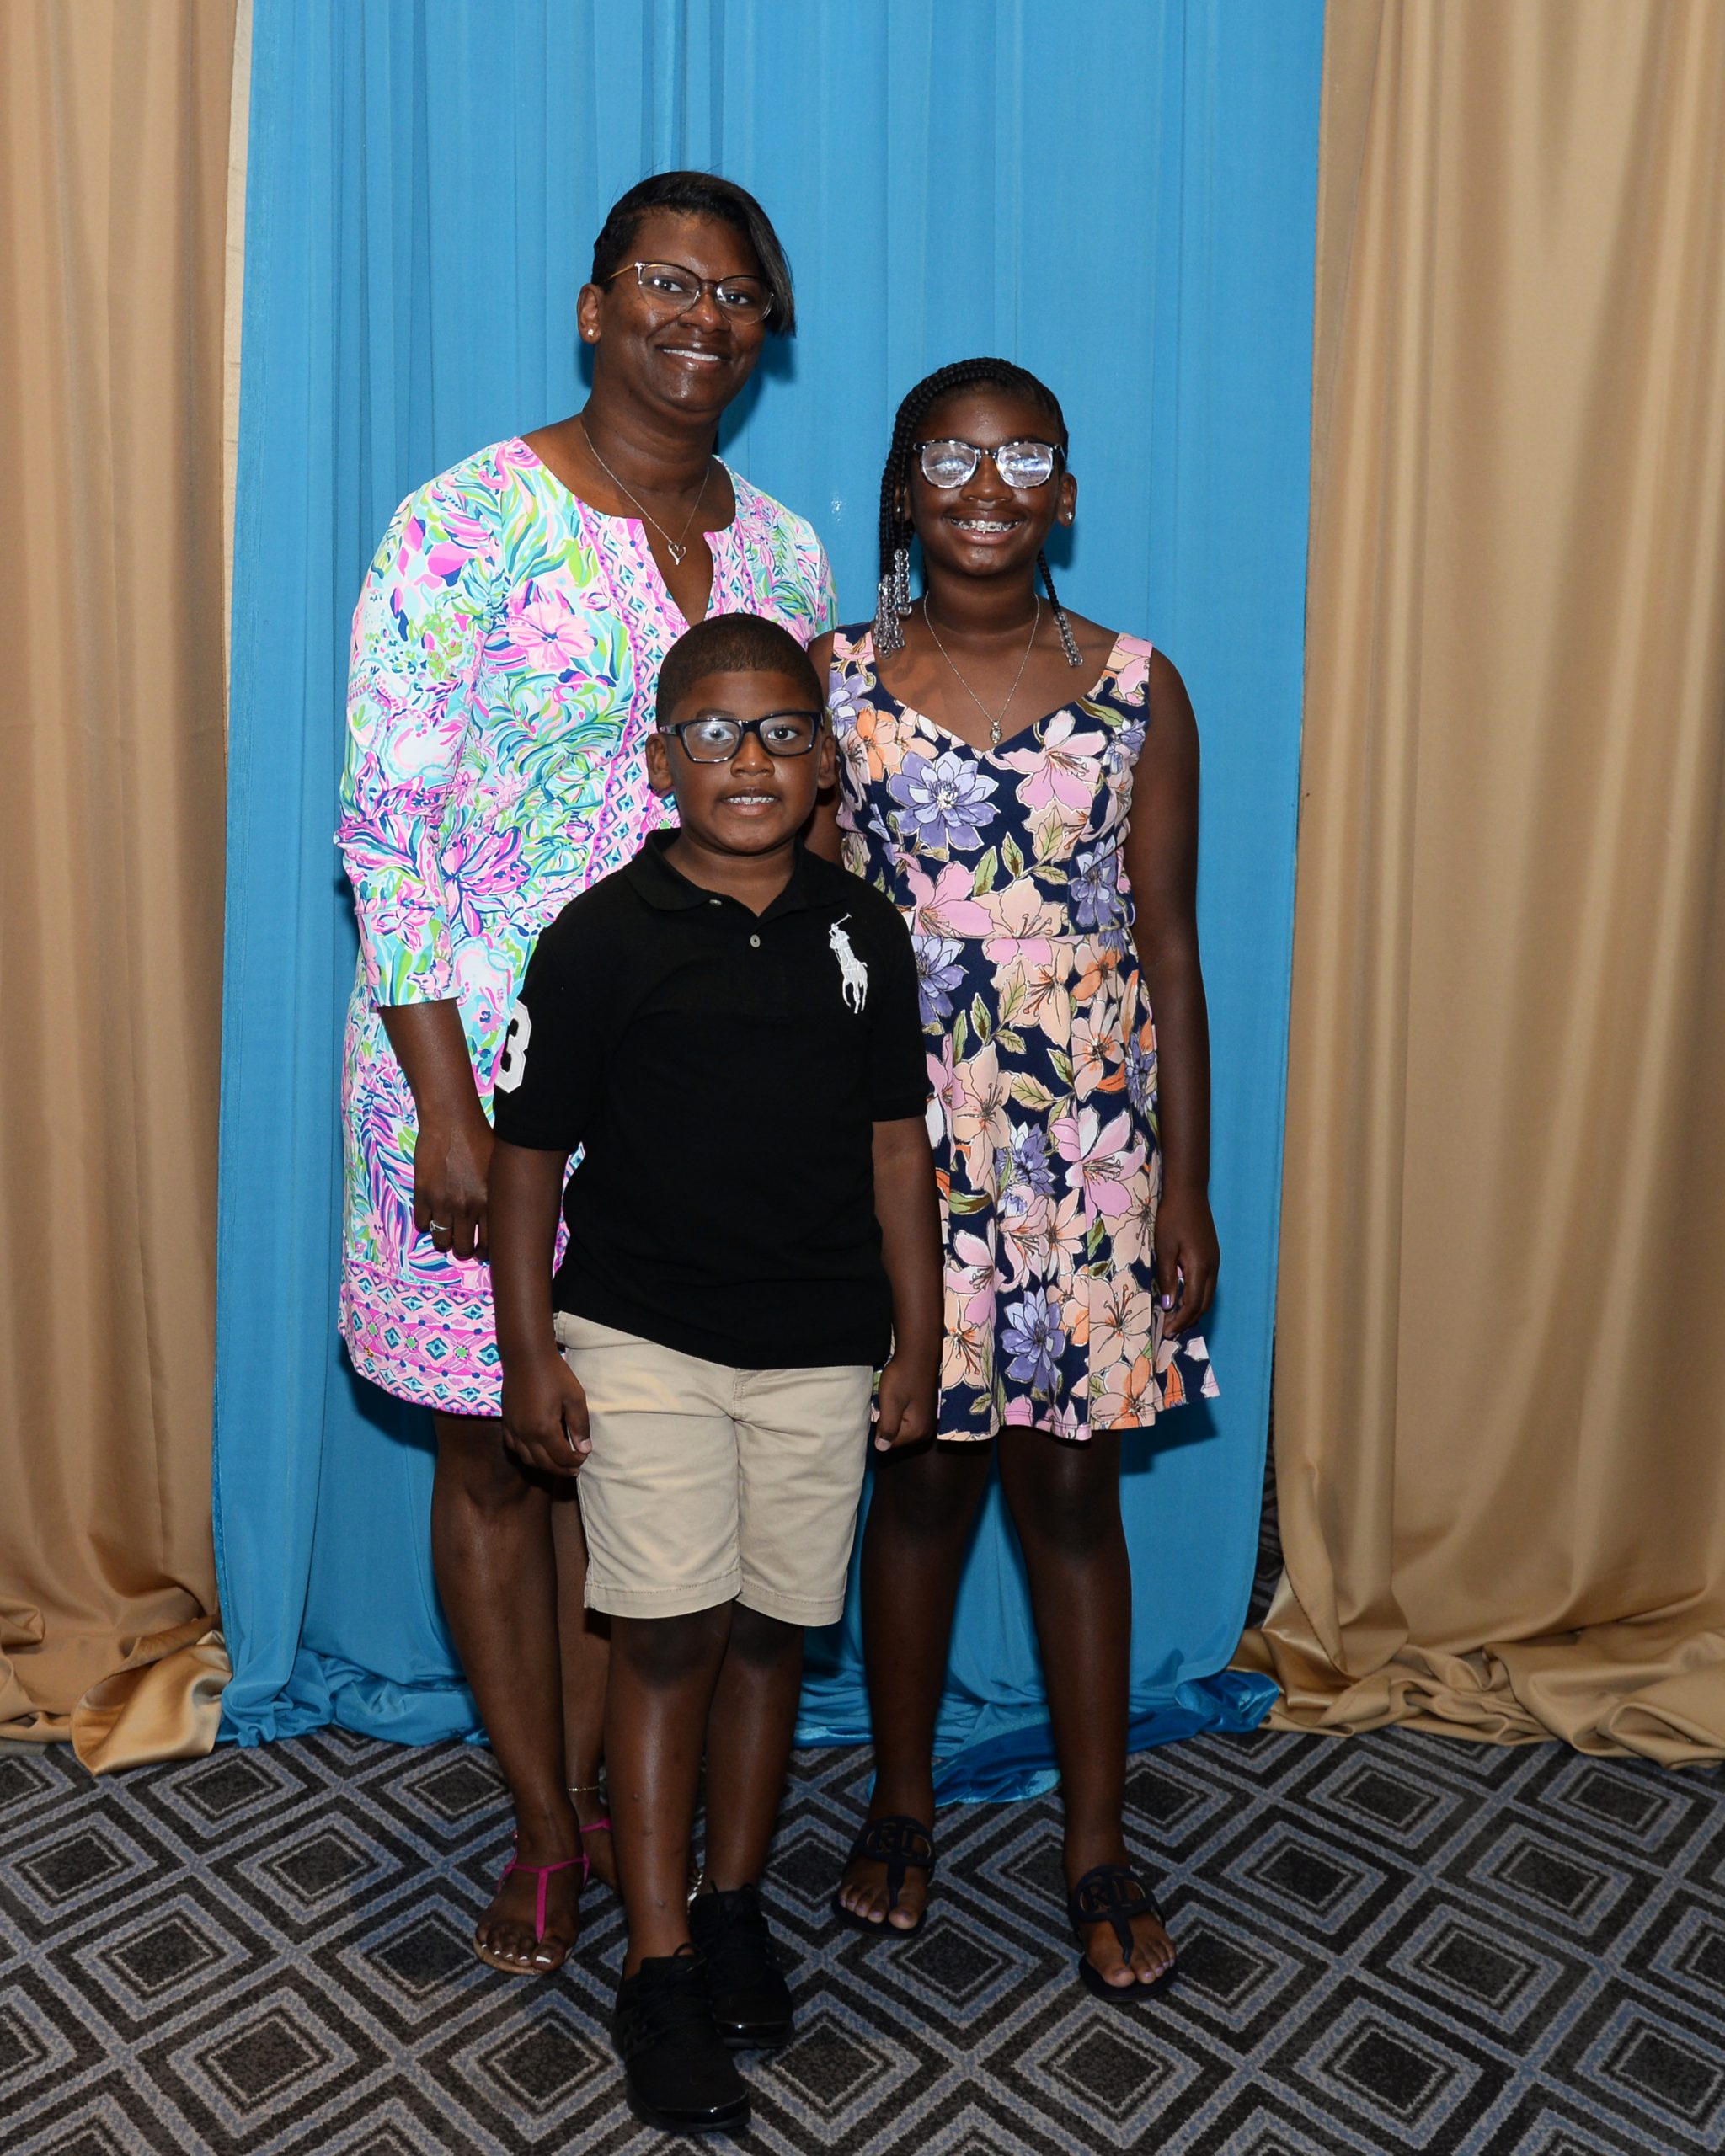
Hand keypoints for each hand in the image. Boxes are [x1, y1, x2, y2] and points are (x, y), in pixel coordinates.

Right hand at [414, 1108, 493, 1258]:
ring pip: (441, 1242)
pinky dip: (426, 1223)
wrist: (451, 1121)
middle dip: (463, 1249)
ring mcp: (443, 1202)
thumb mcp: (499, 1168)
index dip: (484, 1253)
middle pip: (463, 1248)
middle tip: (461, 1244)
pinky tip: (432, 1214)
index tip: (480, 1252)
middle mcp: (467, 1207)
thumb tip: (502, 1217)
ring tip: (446, 1233)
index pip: (489, 1244)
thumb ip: (498, 1195)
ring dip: (443, 1241)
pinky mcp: (423, 1194)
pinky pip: (422, 1224)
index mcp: (490, 1201)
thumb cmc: (480, 1139)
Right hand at [500, 1351, 590, 1476]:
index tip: (585, 1457)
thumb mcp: (574, 1397)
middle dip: (561, 1469)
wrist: (526, 1356)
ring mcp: (513, 1429)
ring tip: (558, 1463)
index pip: (561, 1457)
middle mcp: (526, 1434)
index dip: (575, 1461)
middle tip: (574, 1468)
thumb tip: (585, 1448)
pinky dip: (526, 1455)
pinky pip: (514, 1448)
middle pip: (544, 1463)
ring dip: (544, 1465)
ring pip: (527, 1459)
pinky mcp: (506, 1422)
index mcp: (544, 1429)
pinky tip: (537, 1452)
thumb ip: (579, 1425)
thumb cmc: (554, 1374)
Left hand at [873, 1353, 936, 1450]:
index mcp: (918, 1431)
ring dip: (892, 1416)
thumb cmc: (903, 1377)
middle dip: (887, 1423)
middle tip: (885, 1403)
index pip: (889, 1444)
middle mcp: (926, 1430)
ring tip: (891, 1398)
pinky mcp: (926, 1411)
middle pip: (897, 1438)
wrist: (919, 1354)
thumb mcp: (890, 1403)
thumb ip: (887, 1428)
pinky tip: (898, 1397)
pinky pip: (907, 1420)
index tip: (879, 1410)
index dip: (879, 1429)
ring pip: (901, 1428)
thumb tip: (881, 1448)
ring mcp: (928, 1421)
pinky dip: (899, 1412)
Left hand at [1153, 1185, 1218, 1332]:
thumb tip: (1168, 1306)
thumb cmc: (1172, 1218)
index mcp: (1200, 1267)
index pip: (1193, 1304)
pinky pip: (1208, 1285)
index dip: (1180, 1321)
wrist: (1189, 1192)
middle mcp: (1212, 1268)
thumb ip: (1168, 1277)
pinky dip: (1197, 1299)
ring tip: (1175, 1321)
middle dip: (1187, 1321)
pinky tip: (1183, 1299)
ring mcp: (1215, 1262)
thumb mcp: (1164, 1248)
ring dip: (1193, 1311)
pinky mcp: (1212, 1256)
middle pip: (1204, 1305)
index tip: (1166, 1332)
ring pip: (1208, 1296)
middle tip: (1169, 1332)